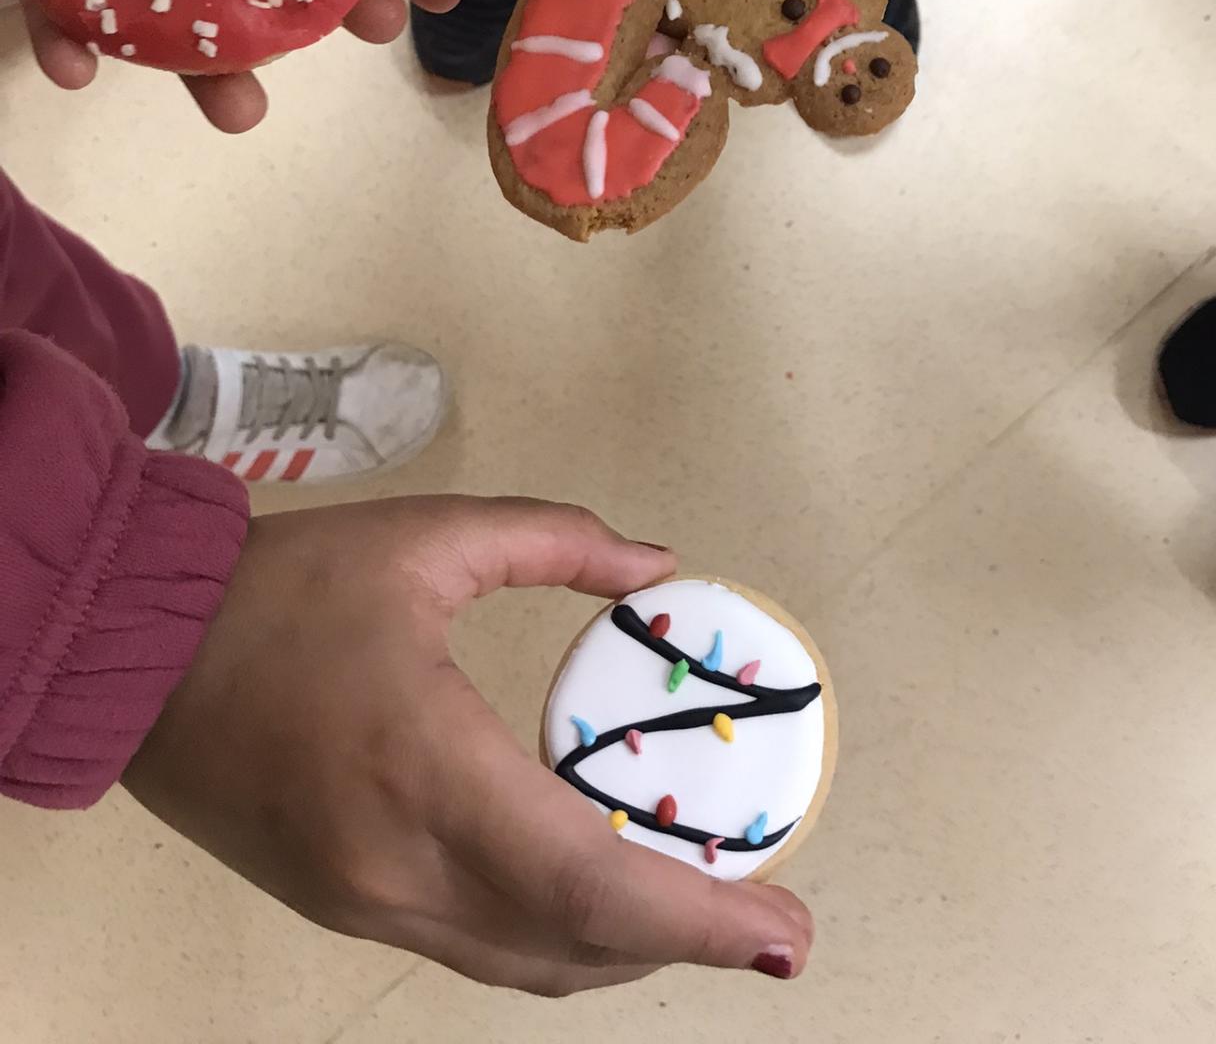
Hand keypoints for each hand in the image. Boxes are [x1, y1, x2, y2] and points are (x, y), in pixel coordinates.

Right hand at [124, 497, 813, 996]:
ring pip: (525, 967)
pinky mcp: (342, 909)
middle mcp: (401, 868)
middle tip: (774, 927)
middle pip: (572, 946)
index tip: (786, 926)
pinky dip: (556, 944)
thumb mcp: (430, 537)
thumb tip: (658, 566)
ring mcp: (367, 905)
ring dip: (624, 955)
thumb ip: (556, 542)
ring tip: (705, 920)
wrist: (141, 653)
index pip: (588, 884)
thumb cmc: (285, 587)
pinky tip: (598, 907)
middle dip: (687, 949)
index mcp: (428, 771)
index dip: (700, 919)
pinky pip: (475, 951)